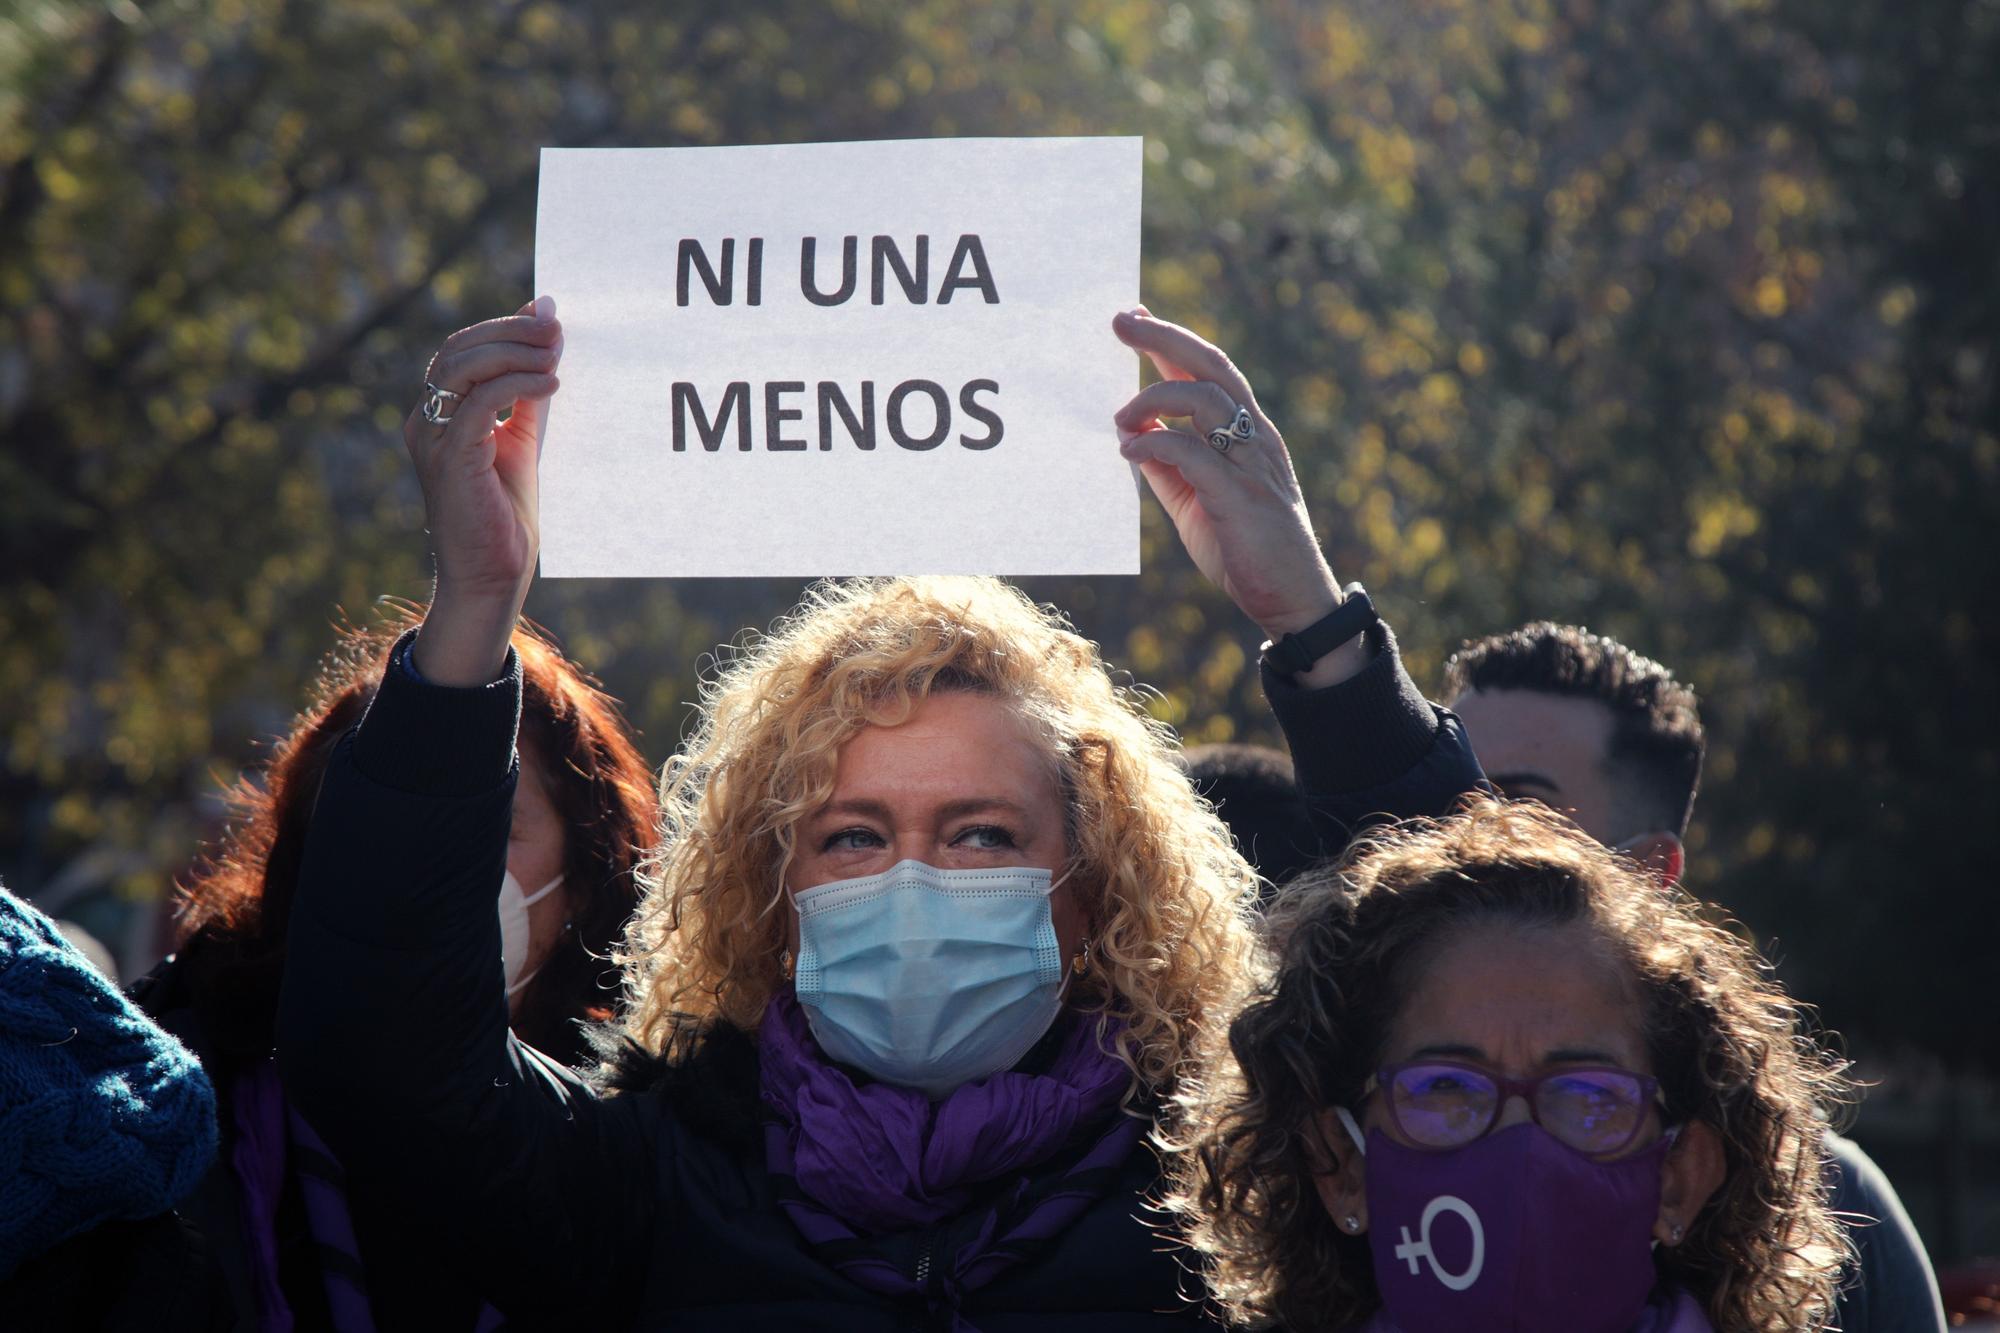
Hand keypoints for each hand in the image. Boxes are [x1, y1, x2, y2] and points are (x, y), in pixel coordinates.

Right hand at [405, 297, 562, 684]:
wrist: (492, 577)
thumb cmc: (504, 515)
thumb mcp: (520, 440)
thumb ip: (527, 393)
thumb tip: (545, 339)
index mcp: (436, 415)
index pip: (461, 349)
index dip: (504, 326)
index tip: (548, 316)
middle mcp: (424, 422)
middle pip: (460, 350)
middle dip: (511, 332)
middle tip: (556, 330)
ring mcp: (432, 440)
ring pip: (464, 368)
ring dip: (516, 351)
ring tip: (557, 354)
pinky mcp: (450, 460)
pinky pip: (481, 403)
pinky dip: (518, 385)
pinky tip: (552, 384)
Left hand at [1112, 308, 1364, 685]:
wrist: (1292, 601)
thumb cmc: (1246, 549)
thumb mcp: (1196, 500)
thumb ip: (1169, 467)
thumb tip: (1133, 436)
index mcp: (1249, 433)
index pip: (1211, 370)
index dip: (1172, 340)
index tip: (1135, 317)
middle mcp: (1256, 437)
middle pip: (1212, 366)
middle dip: (1164, 337)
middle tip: (1121, 321)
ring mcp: (1251, 464)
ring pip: (1204, 399)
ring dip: (1153, 396)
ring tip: (1120, 417)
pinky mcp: (1240, 496)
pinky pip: (1192, 452)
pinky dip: (1154, 441)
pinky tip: (1128, 449)